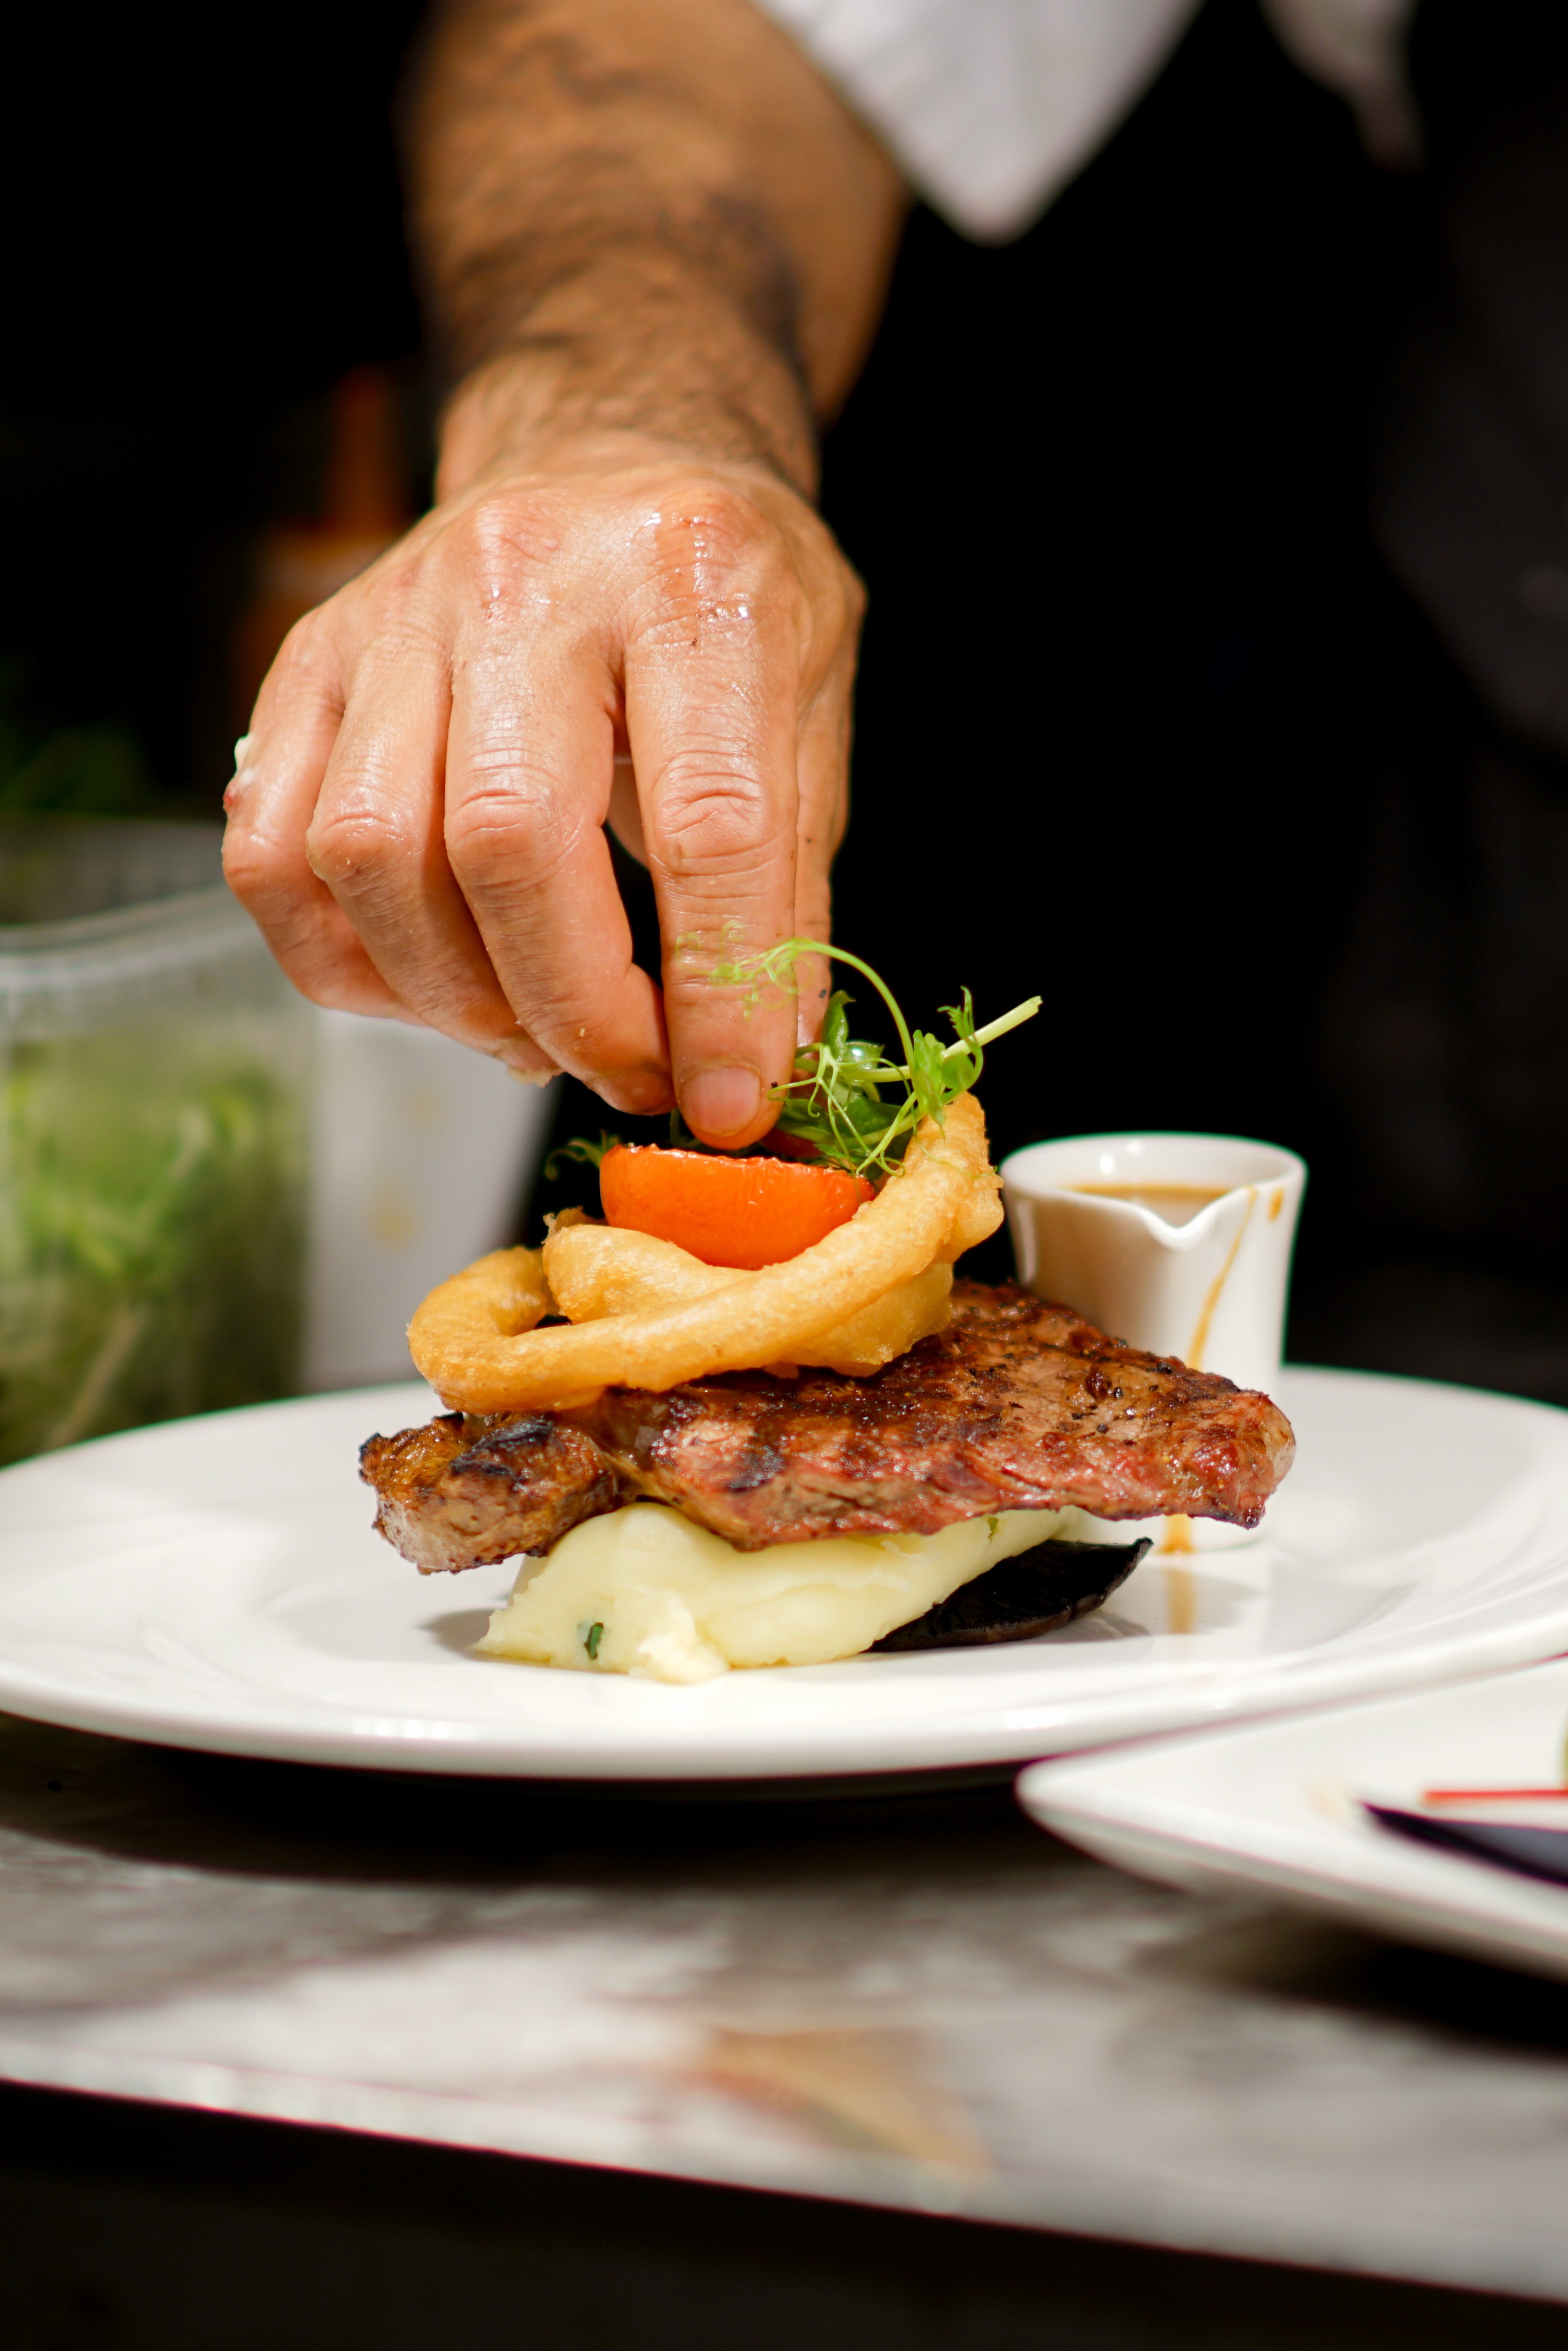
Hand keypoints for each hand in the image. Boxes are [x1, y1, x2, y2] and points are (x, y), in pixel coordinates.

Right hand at [222, 438, 861, 1144]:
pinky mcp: (306, 666)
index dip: (719, 994)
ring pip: (369, 858)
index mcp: (687, 577)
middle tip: (628, 1071)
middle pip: (504, 842)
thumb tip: (752, 1068)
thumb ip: (788, 887)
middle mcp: (524, 578)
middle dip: (573, 1009)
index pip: (707, 825)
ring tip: (536, 1029)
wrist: (604, 460)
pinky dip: (350, 966)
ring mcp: (392, 618)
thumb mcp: (812, 705)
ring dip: (458, 998)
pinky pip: (272, 859)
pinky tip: (436, 983)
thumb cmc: (718, 595)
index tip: (730, 1102)